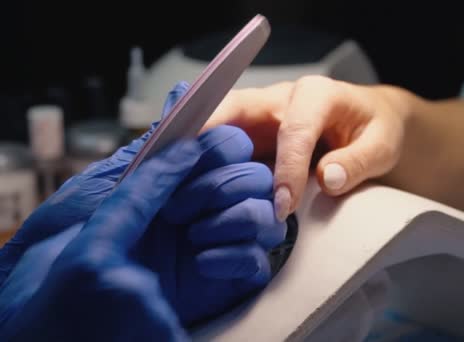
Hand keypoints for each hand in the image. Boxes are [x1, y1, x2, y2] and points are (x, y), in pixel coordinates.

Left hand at [0, 82, 285, 338]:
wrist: (68, 314)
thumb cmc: (72, 249)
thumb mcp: (104, 190)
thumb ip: (149, 153)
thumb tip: (180, 99)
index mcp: (177, 179)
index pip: (227, 145)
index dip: (222, 146)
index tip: (202, 155)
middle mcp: (203, 206)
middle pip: (255, 177)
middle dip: (222, 185)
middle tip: (180, 206)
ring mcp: (219, 242)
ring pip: (266, 216)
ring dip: (236, 218)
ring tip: (193, 234)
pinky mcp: (228, 280)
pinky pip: (257, 261)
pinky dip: (235, 256)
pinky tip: (200, 262)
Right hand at [207, 75, 415, 219]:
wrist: (369, 124)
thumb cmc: (376, 129)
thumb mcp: (382, 145)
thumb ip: (358, 161)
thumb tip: (328, 180)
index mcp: (315, 94)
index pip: (293, 130)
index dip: (286, 169)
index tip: (283, 206)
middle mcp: (279, 100)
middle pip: (234, 111)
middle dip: (207, 138)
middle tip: (187, 175)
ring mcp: (260, 118)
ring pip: (218, 127)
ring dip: (198, 154)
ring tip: (180, 186)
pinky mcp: (251, 138)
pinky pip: (221, 148)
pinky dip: (204, 166)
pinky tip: (192, 189)